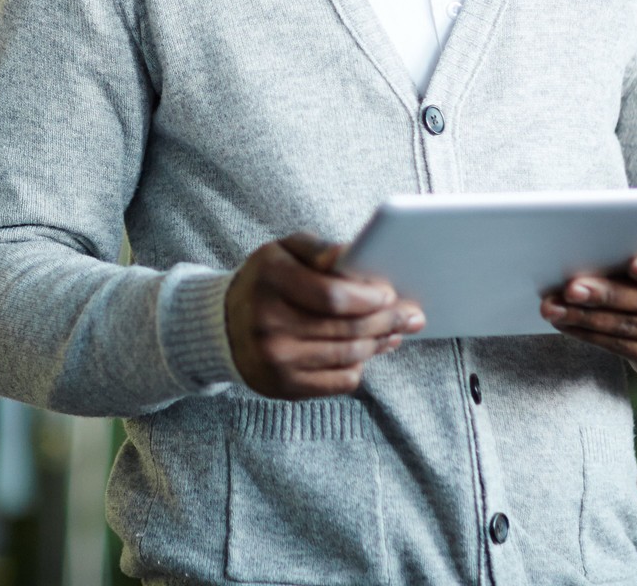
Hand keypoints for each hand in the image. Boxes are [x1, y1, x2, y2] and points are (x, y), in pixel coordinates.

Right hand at [225, 233, 425, 398]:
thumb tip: (356, 256)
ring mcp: (275, 359)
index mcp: (271, 280)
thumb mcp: (284, 250)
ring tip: (395, 332)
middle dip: (387, 321)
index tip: (390, 294)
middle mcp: (269, 323)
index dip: (369, 297)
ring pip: (348, 355)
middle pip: (347, 328)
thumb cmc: (266, 281)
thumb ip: (320, 249)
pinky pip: (340, 381)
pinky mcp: (284, 387)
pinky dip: (359, 365)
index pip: (333, 296)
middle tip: (412, 315)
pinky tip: (367, 351)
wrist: (224, 326)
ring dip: (379, 343)